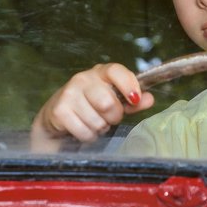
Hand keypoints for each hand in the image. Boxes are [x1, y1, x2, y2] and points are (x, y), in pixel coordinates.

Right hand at [30, 63, 153, 150]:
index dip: (128, 84)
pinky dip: (88, 136)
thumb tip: (150, 99)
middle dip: (113, 117)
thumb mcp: (114, 100)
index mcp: (100, 72)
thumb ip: (132, 100)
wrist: (57, 115)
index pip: (115, 71)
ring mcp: (69, 93)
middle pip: (108, 103)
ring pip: (97, 121)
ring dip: (99, 128)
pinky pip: (85, 131)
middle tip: (108, 117)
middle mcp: (83, 79)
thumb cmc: (91, 105)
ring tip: (93, 122)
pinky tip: (82, 128)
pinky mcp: (59, 110)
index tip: (134, 99)